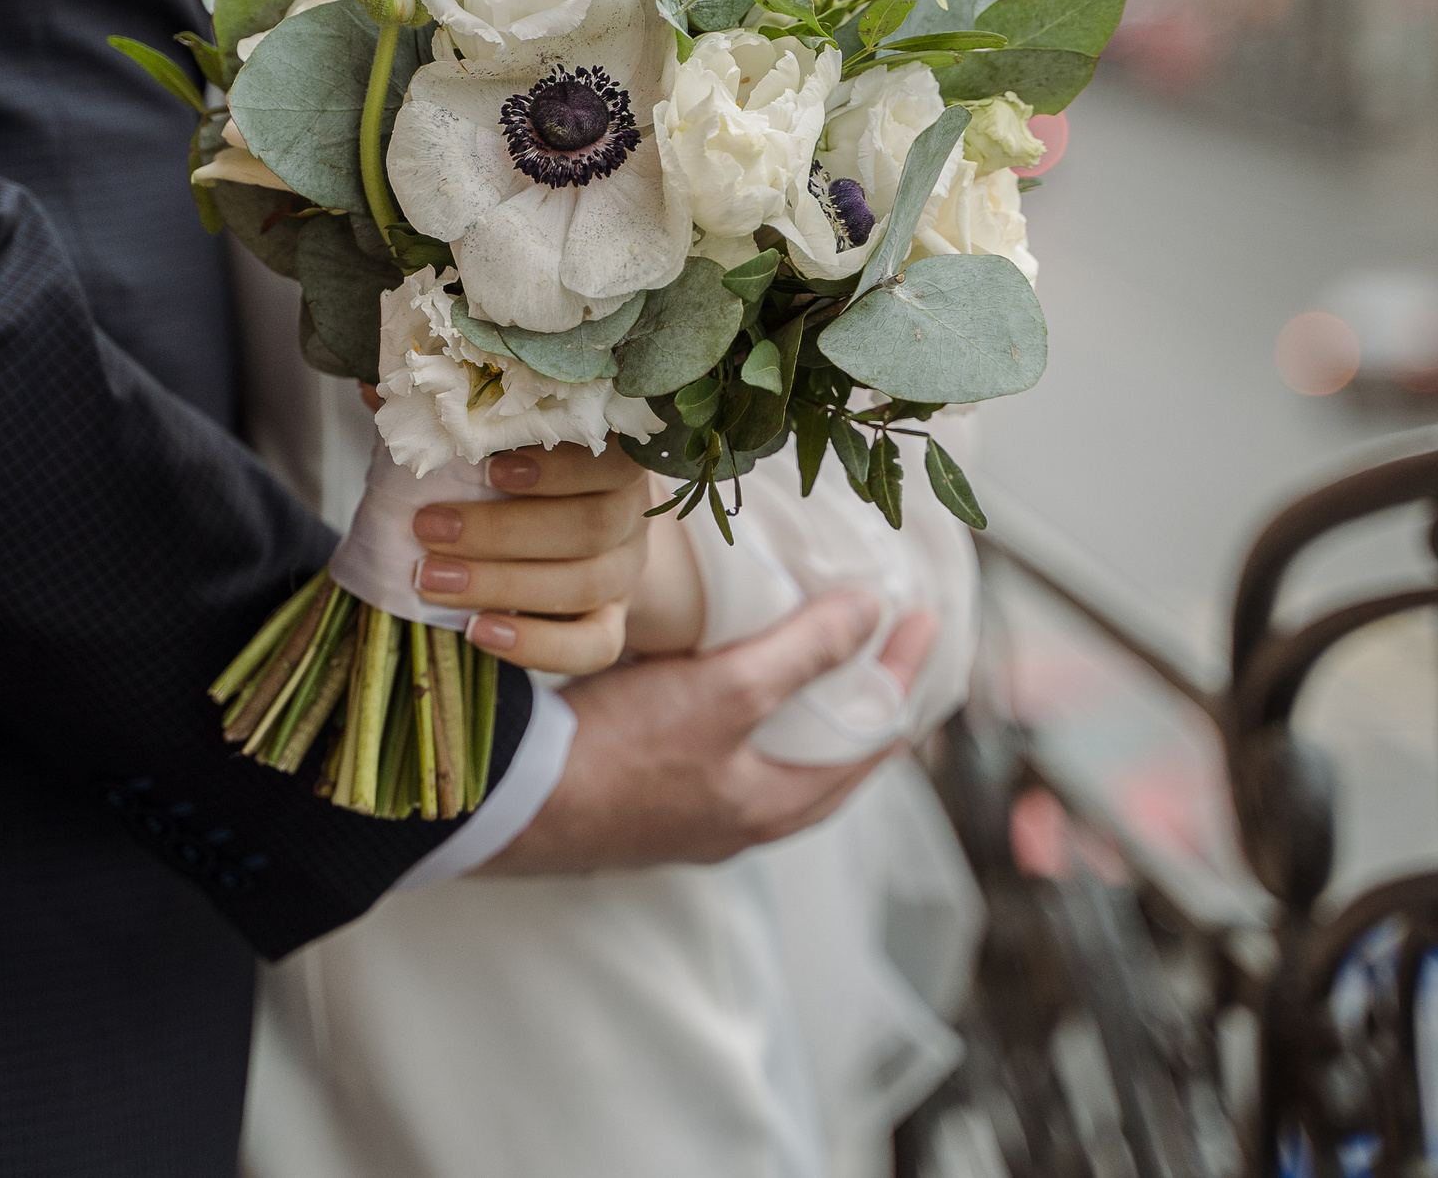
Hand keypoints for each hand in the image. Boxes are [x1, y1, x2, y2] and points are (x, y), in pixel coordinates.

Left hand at [406, 442, 652, 675]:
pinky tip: (478, 632)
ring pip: (584, 584)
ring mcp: (626, 573)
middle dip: (501, 532)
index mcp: (612, 458)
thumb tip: (375, 388)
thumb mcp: (498, 442)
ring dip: (502, 584)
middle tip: (427, 530)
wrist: (577, 536)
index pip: (607, 458)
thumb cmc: (522, 474)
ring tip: (430, 581)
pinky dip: (535, 645)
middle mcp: (630, 515)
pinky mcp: (613, 622)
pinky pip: (593, 646)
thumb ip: (449, 418)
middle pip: (589, 527)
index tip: (487, 468)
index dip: (555, 467)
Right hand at [483, 590, 939, 873]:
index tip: (924, 627)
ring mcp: (686, 817)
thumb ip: (803, 653)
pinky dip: (733, 715)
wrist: (513, 800)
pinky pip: (712, 753)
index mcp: (774, 807)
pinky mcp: (640, 799)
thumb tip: (872, 613)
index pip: (870, 747)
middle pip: (822, 761)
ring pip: (764, 760)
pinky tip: (709, 682)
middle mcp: (737, 822)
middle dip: (852, 706)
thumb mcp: (726, 691)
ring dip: (790, 711)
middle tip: (876, 649)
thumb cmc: (622, 753)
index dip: (902, 685)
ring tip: (802, 657)